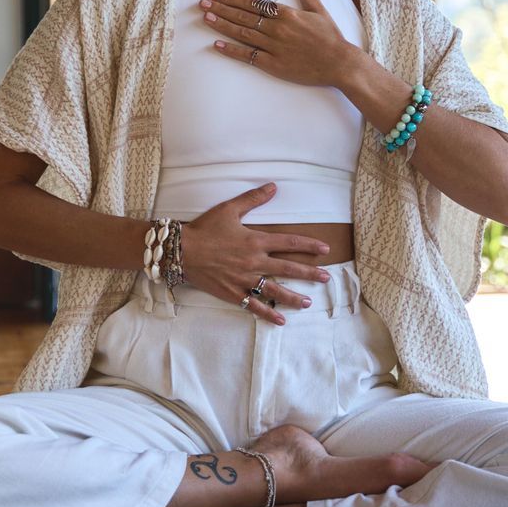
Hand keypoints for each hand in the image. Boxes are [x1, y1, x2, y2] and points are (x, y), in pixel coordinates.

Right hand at [180, 184, 332, 325]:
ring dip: (294, 297)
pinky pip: (255, 306)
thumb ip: (253, 198)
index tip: (325, 249)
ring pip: (275, 290)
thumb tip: (273, 186)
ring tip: (308, 302)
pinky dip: (269, 314)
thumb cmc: (204, 228)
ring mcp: (245, 280)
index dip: (309, 245)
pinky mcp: (234, 293)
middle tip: (326, 277)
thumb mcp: (229, 209)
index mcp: (256, 241)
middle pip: (289, 268)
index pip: (289, 243)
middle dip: (310, 273)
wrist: (181, 251)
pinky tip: (281, 320)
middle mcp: (254, 262)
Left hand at [202, 0, 355, 88]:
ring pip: (243, 33)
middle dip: (222, 9)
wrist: (340, 63)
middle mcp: (277, 28)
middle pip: (244, 16)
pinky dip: (232, 50)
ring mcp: (274, 46)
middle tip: (203, 4)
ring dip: (223, 25)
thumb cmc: (331, 37)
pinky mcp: (274, 64)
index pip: (254, 3)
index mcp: (287, 14)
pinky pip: (249, 55)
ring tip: (207, 18)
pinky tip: (218, 45)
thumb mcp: (320, 11)